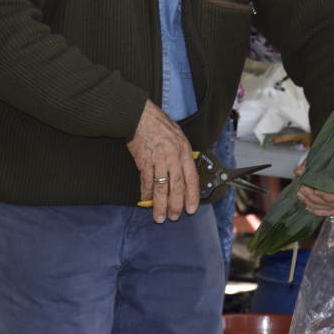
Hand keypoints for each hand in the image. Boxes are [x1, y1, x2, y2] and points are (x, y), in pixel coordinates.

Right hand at [127, 100, 198, 222]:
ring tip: (159, 216)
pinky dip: (146, 194)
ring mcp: (158, 160)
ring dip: (160, 204)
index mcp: (184, 151)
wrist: (141, 117)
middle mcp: (173, 157)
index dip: (192, 195)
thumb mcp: (179, 137)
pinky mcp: (144, 161)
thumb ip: (183, 155)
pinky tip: (146, 202)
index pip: (191, 178)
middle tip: (174, 216)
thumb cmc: (159, 125)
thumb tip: (186, 172)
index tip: (191, 208)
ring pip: (161, 188)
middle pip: (177, 186)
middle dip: (176, 204)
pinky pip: (146, 182)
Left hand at [295, 159, 333, 217]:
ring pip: (332, 208)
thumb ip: (313, 162)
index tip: (307, 185)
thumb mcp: (330, 153)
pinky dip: (320, 211)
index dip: (322, 192)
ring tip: (301, 196)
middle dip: (313, 197)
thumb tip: (298, 172)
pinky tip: (309, 207)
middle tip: (300, 190)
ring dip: (314, 204)